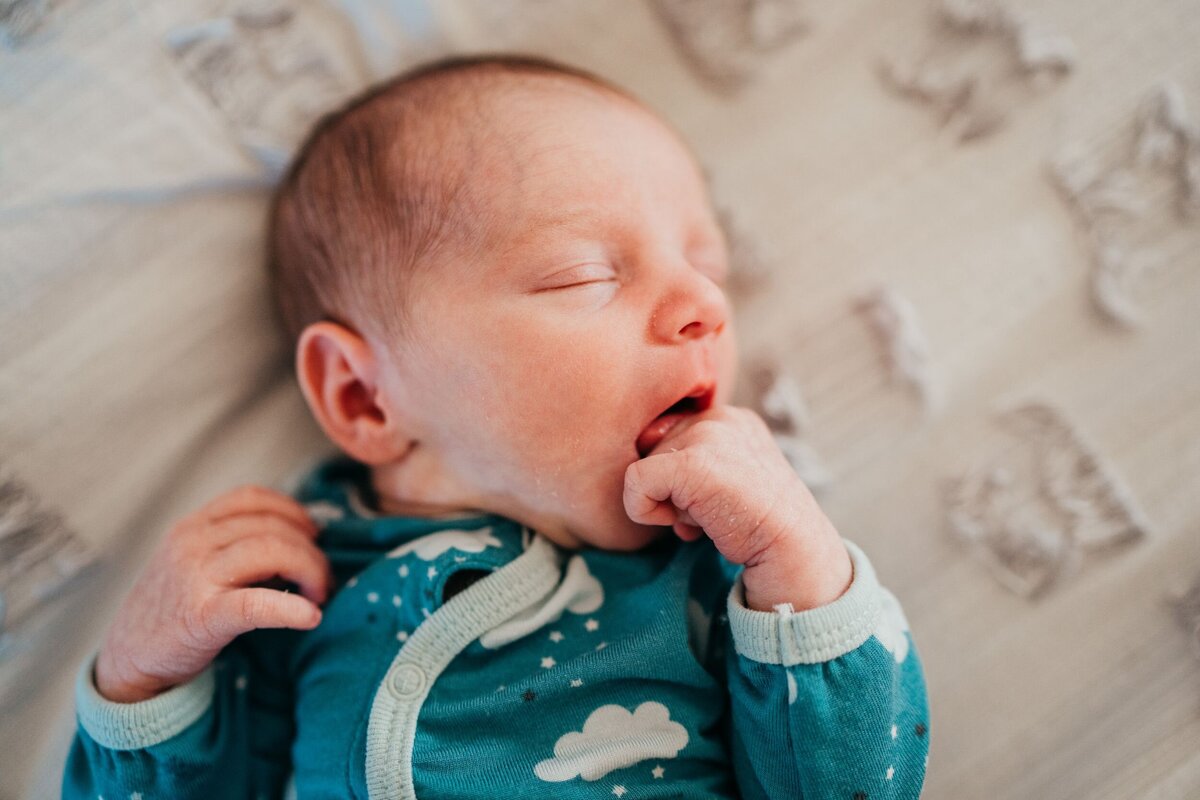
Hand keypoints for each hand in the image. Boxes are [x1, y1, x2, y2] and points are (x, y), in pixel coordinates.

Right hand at [94, 485, 331, 702]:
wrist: (127, 663)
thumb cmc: (171, 613)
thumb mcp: (192, 564)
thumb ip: (232, 547)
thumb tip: (299, 543)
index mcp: (192, 527)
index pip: (251, 498)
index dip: (292, 511)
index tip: (312, 534)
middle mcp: (191, 543)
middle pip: (270, 526)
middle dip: (309, 549)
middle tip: (323, 578)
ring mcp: (195, 577)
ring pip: (270, 551)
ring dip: (309, 569)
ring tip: (319, 594)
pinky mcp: (202, 617)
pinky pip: (256, 602)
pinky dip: (290, 608)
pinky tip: (311, 616)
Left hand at [623, 405, 850, 610]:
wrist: (793, 550)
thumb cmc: (757, 527)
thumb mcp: (726, 482)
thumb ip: (691, 467)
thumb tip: (637, 476)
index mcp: (731, 419)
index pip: (671, 437)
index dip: (679, 479)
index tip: (711, 503)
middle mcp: (719, 416)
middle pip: (653, 450)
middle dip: (672, 490)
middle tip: (712, 513)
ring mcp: (706, 435)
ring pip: (643, 466)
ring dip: (668, 504)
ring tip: (709, 516)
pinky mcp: (690, 462)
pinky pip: (635, 482)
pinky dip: (646, 511)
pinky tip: (686, 526)